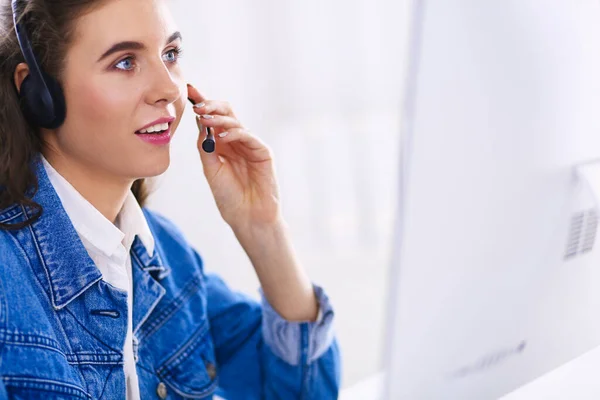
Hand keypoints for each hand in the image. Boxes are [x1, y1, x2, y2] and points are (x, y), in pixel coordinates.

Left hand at [187, 84, 281, 230]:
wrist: (247, 217)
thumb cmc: (230, 197)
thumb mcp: (211, 169)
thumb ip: (205, 147)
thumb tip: (200, 122)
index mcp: (222, 145)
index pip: (212, 119)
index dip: (202, 103)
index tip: (189, 90)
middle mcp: (237, 142)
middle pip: (226, 113)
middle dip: (210, 105)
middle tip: (197, 104)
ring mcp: (250, 146)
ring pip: (236, 121)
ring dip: (219, 117)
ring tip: (204, 118)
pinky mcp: (263, 152)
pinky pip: (248, 136)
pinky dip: (234, 133)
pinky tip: (221, 136)